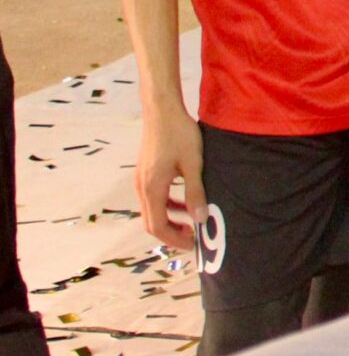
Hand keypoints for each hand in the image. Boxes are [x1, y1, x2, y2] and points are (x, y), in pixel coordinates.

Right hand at [135, 101, 203, 252]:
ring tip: (193, 222)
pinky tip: (185, 202)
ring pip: (153, 210)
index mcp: (152, 188)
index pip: (157, 226)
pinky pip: (154, 197)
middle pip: (152, 222)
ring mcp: (141, 180)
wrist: (162, 110)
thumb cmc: (180, 134)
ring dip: (171, 220)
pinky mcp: (146, 173)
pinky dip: (168, 205)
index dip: (174, 239)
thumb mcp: (193, 164)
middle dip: (172, 233)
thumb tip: (200, 219)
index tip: (193, 245)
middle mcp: (141, 187)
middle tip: (194, 238)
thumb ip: (195, 192)